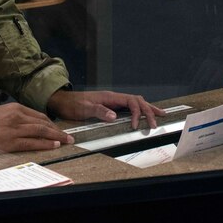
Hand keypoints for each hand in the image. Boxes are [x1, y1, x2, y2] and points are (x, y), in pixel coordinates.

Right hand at [0, 103, 72, 152]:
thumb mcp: (1, 112)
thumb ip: (15, 116)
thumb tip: (29, 124)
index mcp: (15, 108)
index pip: (40, 116)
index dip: (52, 123)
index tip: (59, 129)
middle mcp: (17, 116)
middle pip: (44, 123)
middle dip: (58, 130)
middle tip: (69, 136)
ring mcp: (14, 129)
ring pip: (41, 132)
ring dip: (56, 137)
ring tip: (66, 141)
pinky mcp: (10, 142)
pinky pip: (32, 143)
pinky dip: (45, 144)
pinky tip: (54, 146)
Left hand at [46, 89, 165, 129]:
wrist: (63, 101)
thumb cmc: (72, 105)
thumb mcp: (83, 108)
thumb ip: (99, 111)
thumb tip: (114, 116)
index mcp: (110, 97)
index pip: (131, 101)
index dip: (136, 113)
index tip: (135, 126)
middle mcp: (114, 97)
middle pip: (137, 101)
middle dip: (148, 111)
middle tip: (157, 122)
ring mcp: (113, 101)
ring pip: (136, 102)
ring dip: (147, 109)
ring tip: (159, 115)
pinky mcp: (111, 106)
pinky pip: (130, 106)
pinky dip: (140, 110)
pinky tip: (144, 114)